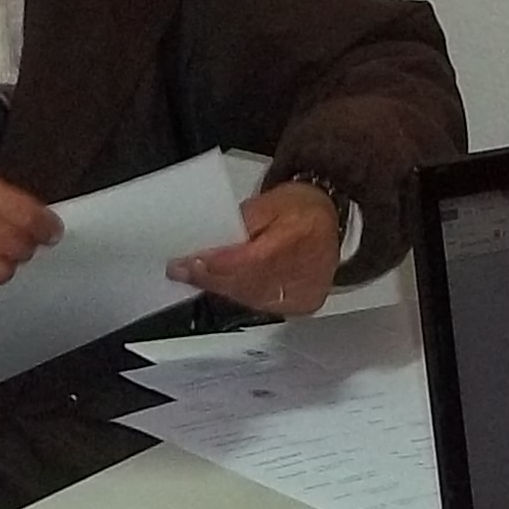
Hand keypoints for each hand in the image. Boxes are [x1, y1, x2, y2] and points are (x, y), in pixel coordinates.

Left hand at [168, 180, 339, 315]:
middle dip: (210, 278)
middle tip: (182, 272)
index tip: (188, 264)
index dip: (216, 265)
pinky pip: (262, 305)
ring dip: (220, 288)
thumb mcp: (267, 202)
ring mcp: (306, 290)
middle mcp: (307, 267)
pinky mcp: (304, 304)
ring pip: (251, 298)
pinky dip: (239, 296)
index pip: (251, 260)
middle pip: (248, 283)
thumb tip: (209, 244)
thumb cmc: (299, 208)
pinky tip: (222, 286)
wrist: (326, 219)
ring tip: (197, 276)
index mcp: (299, 235)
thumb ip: (239, 223)